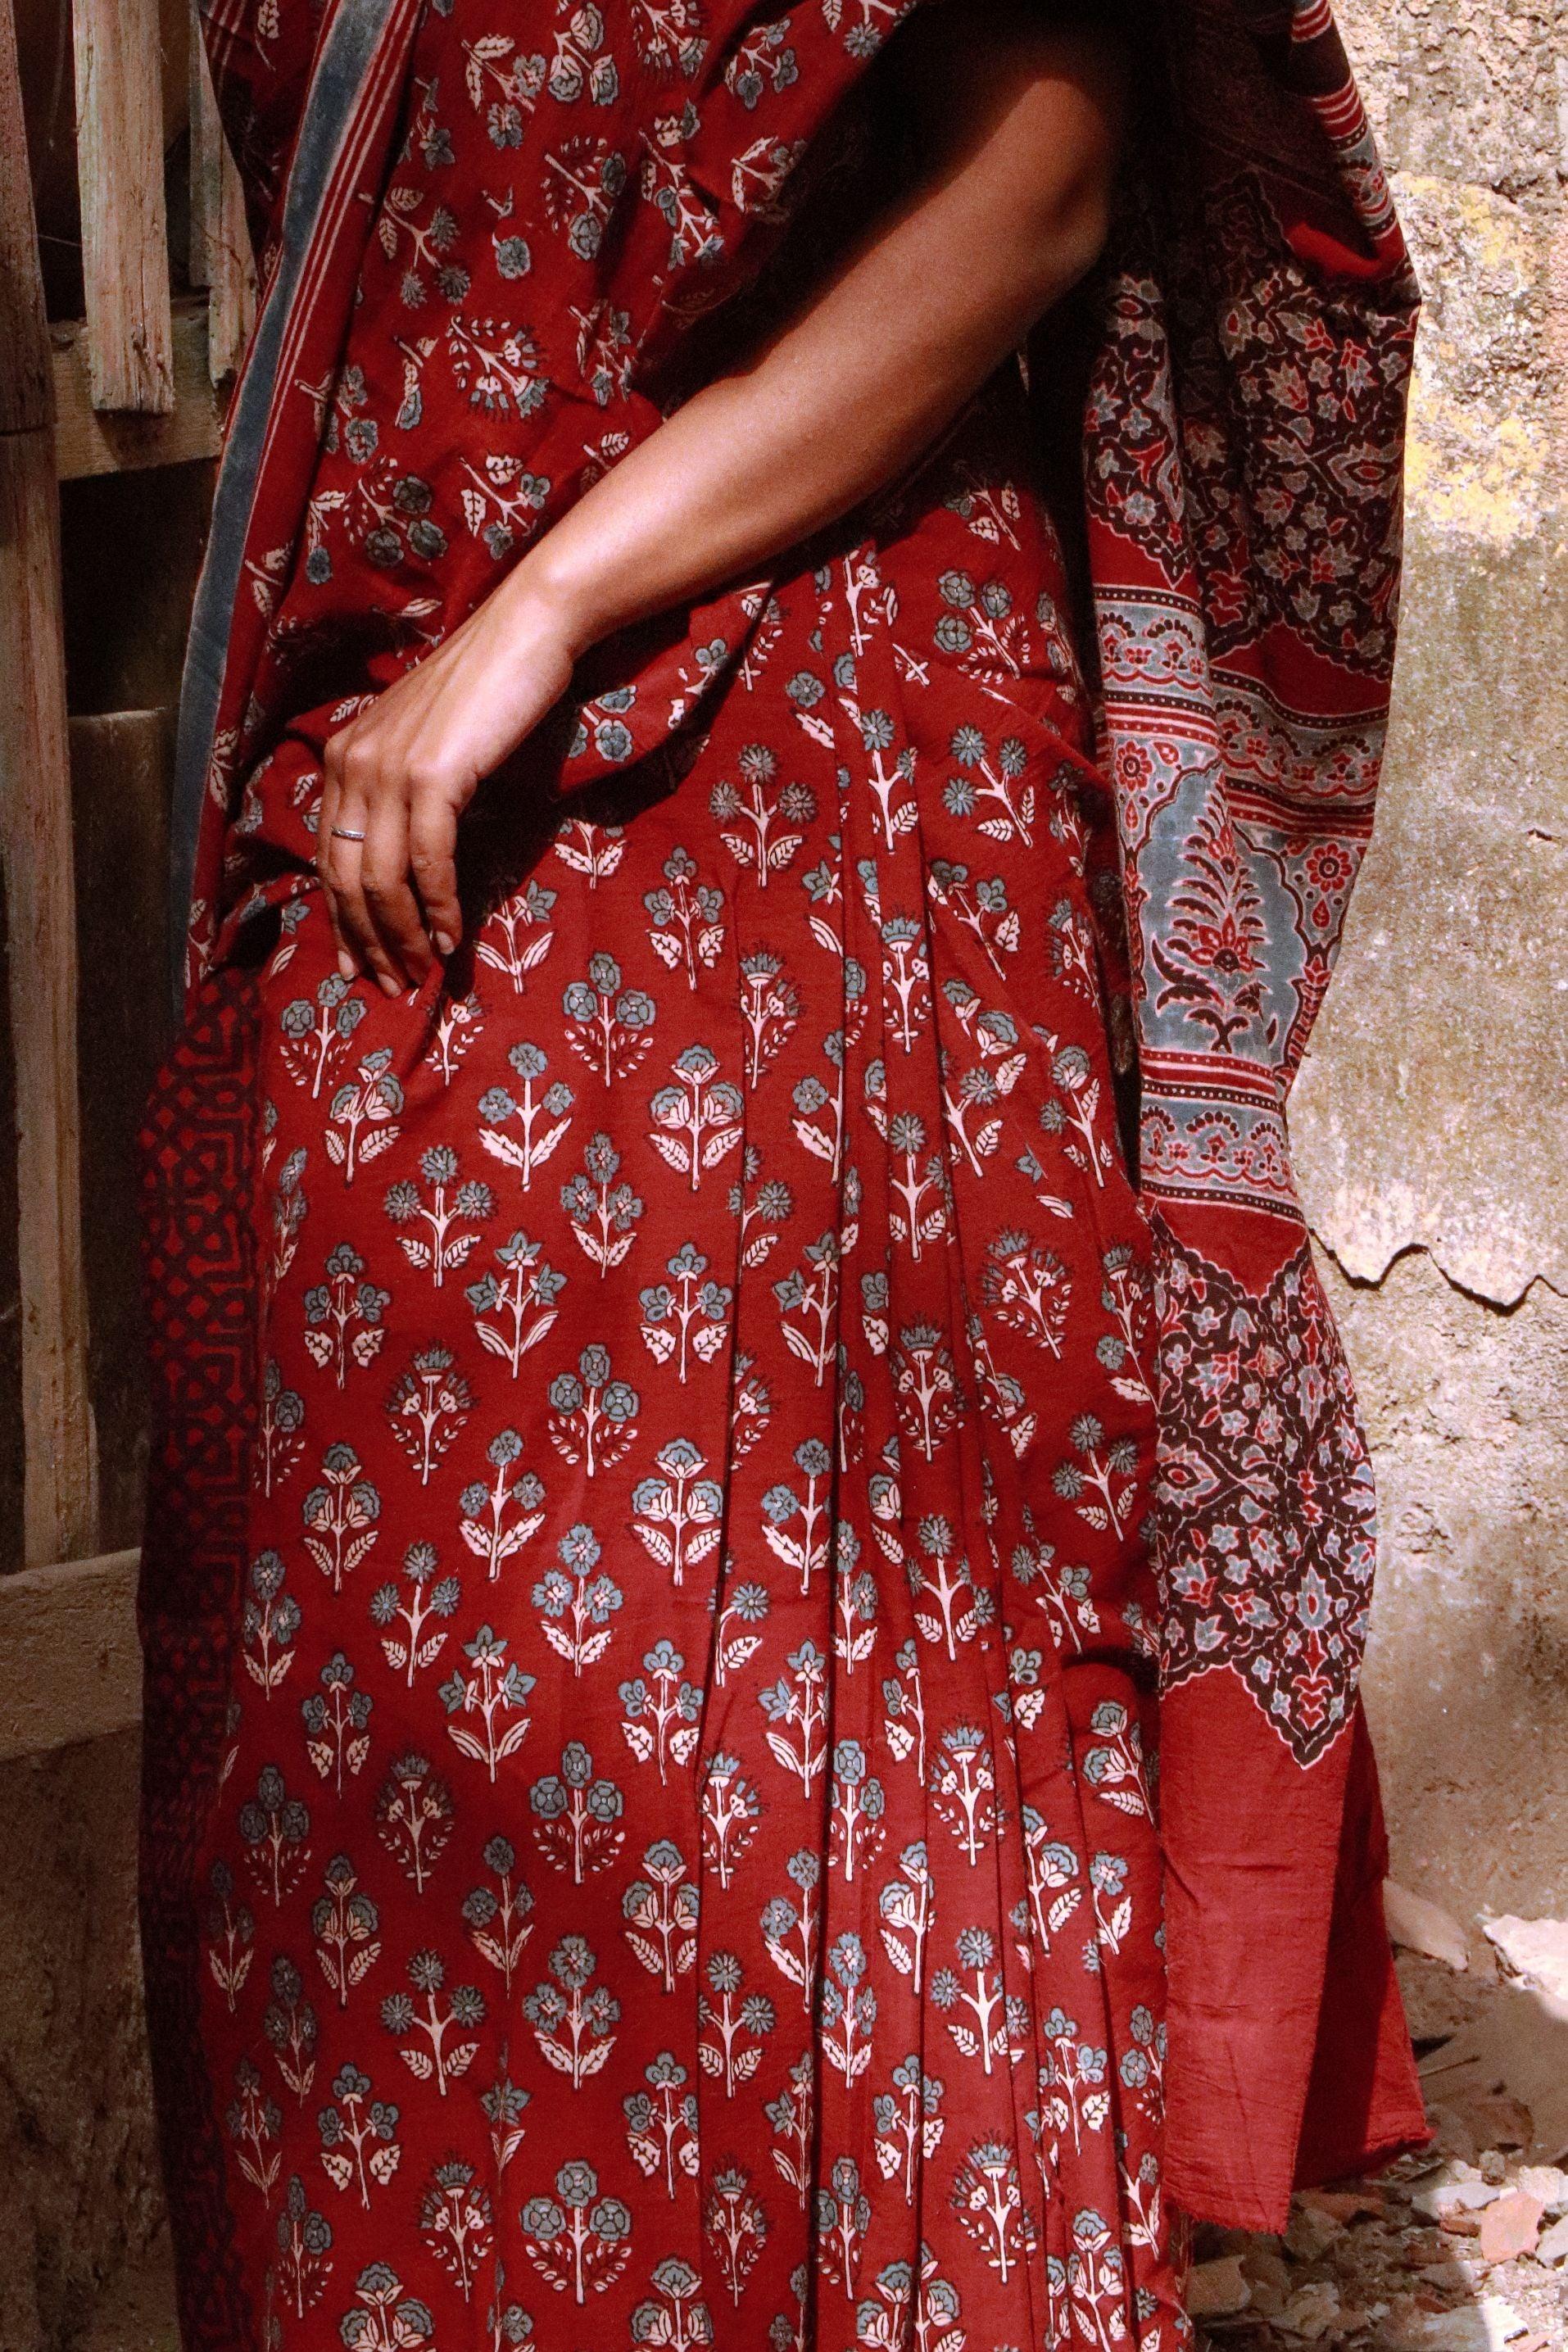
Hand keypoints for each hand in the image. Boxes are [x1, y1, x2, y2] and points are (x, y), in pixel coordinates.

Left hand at [316, 575, 580, 993]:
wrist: (525, 633)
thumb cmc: (487, 689)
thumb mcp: (428, 742)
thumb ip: (404, 789)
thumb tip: (410, 862)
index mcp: (343, 756)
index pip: (327, 857)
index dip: (343, 920)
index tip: (362, 963)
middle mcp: (352, 762)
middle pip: (345, 878)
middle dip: (367, 942)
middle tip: (392, 985)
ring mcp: (388, 768)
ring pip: (381, 878)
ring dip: (402, 936)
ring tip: (422, 971)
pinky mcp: (432, 775)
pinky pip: (427, 861)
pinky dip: (439, 906)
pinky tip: (452, 935)